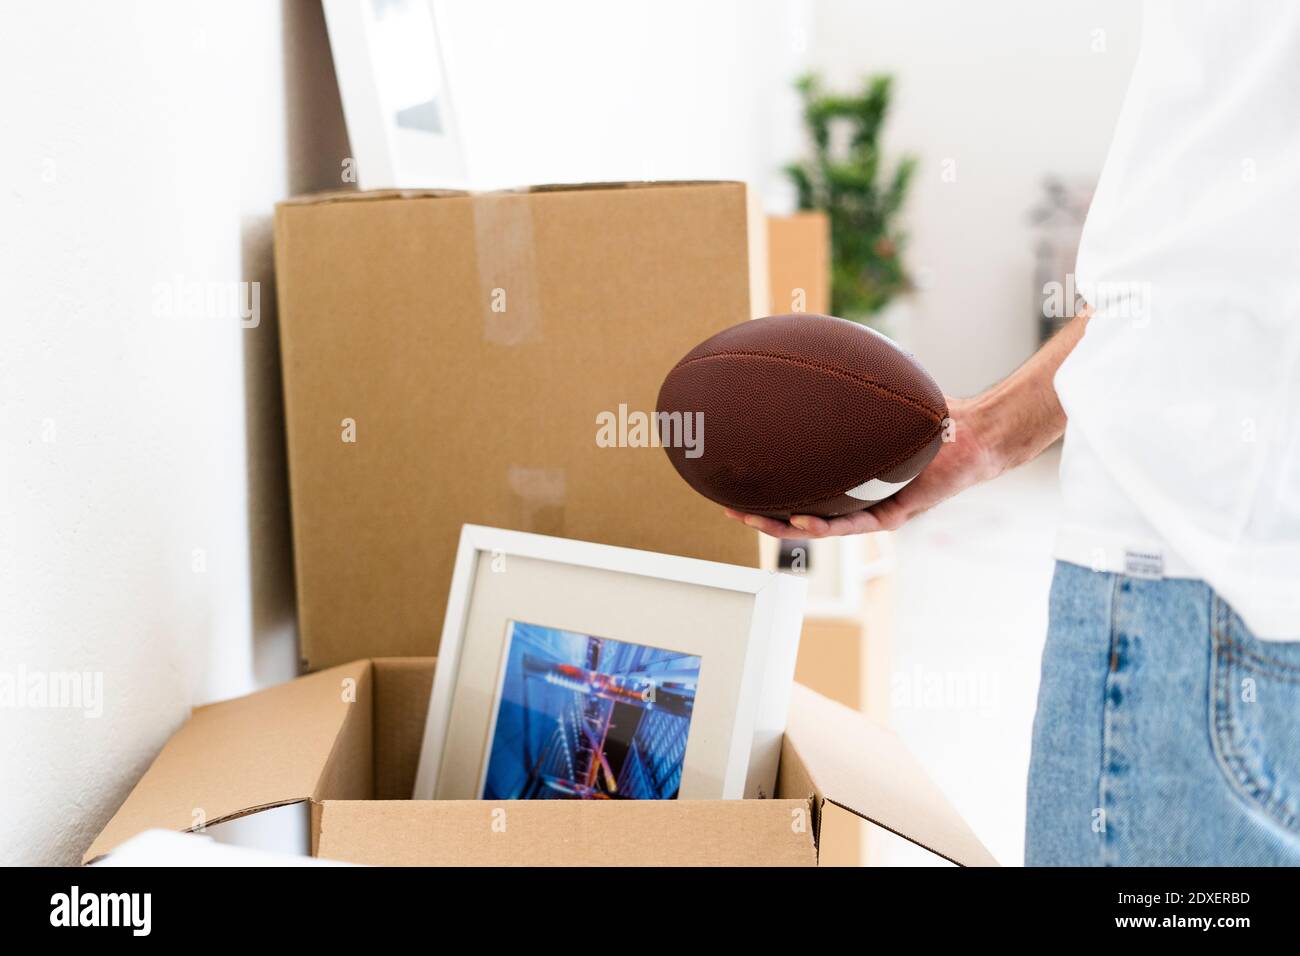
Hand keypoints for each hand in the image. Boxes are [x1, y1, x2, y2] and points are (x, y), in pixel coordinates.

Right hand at [724, 396, 1003, 538]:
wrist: (970, 433)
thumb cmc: (925, 414)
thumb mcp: (872, 396)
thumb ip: (842, 383)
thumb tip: (809, 347)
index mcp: (844, 474)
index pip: (799, 483)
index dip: (767, 486)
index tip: (737, 479)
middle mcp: (854, 496)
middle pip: (798, 512)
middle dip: (763, 515)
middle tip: (731, 508)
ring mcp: (871, 508)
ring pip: (818, 527)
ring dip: (784, 526)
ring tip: (755, 519)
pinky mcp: (893, 515)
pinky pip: (853, 525)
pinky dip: (825, 523)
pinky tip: (802, 520)